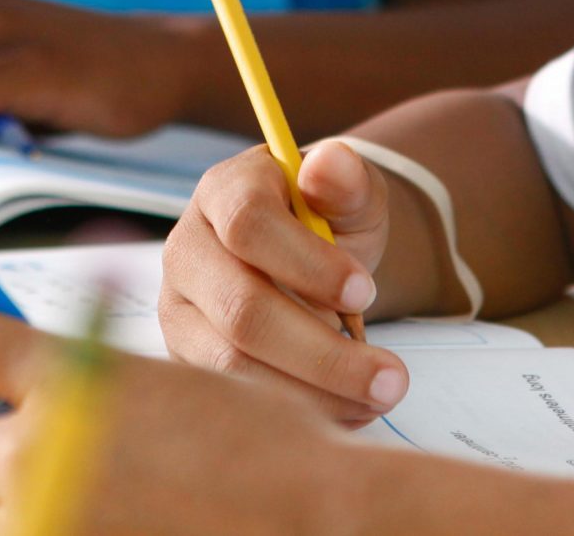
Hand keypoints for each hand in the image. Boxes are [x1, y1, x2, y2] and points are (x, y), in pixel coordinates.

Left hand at [0, 301, 362, 535]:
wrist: (319, 515)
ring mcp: (52, 517)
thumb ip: (94, 386)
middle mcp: (46, 449)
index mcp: (74, 378)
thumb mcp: (176, 382)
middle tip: (50, 462)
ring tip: (106, 507)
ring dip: (25, 516)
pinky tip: (108, 527)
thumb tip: (47, 399)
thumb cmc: (265, 448)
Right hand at [160, 143, 406, 423]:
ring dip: (315, 391)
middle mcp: (188, 250)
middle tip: (392, 378)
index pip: (247, 224)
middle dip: (323, 352)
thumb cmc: (329, 219)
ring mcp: (182, 309)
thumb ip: (347, 179)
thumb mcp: (352, 192)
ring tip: (378, 397)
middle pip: (241, 309)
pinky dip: (298, 410)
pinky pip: (236, 396)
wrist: (310, 257)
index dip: (306, 263)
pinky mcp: (191, 358)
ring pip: (235, 364)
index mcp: (222, 192)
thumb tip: (332, 163)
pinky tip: (347, 410)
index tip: (365, 293)